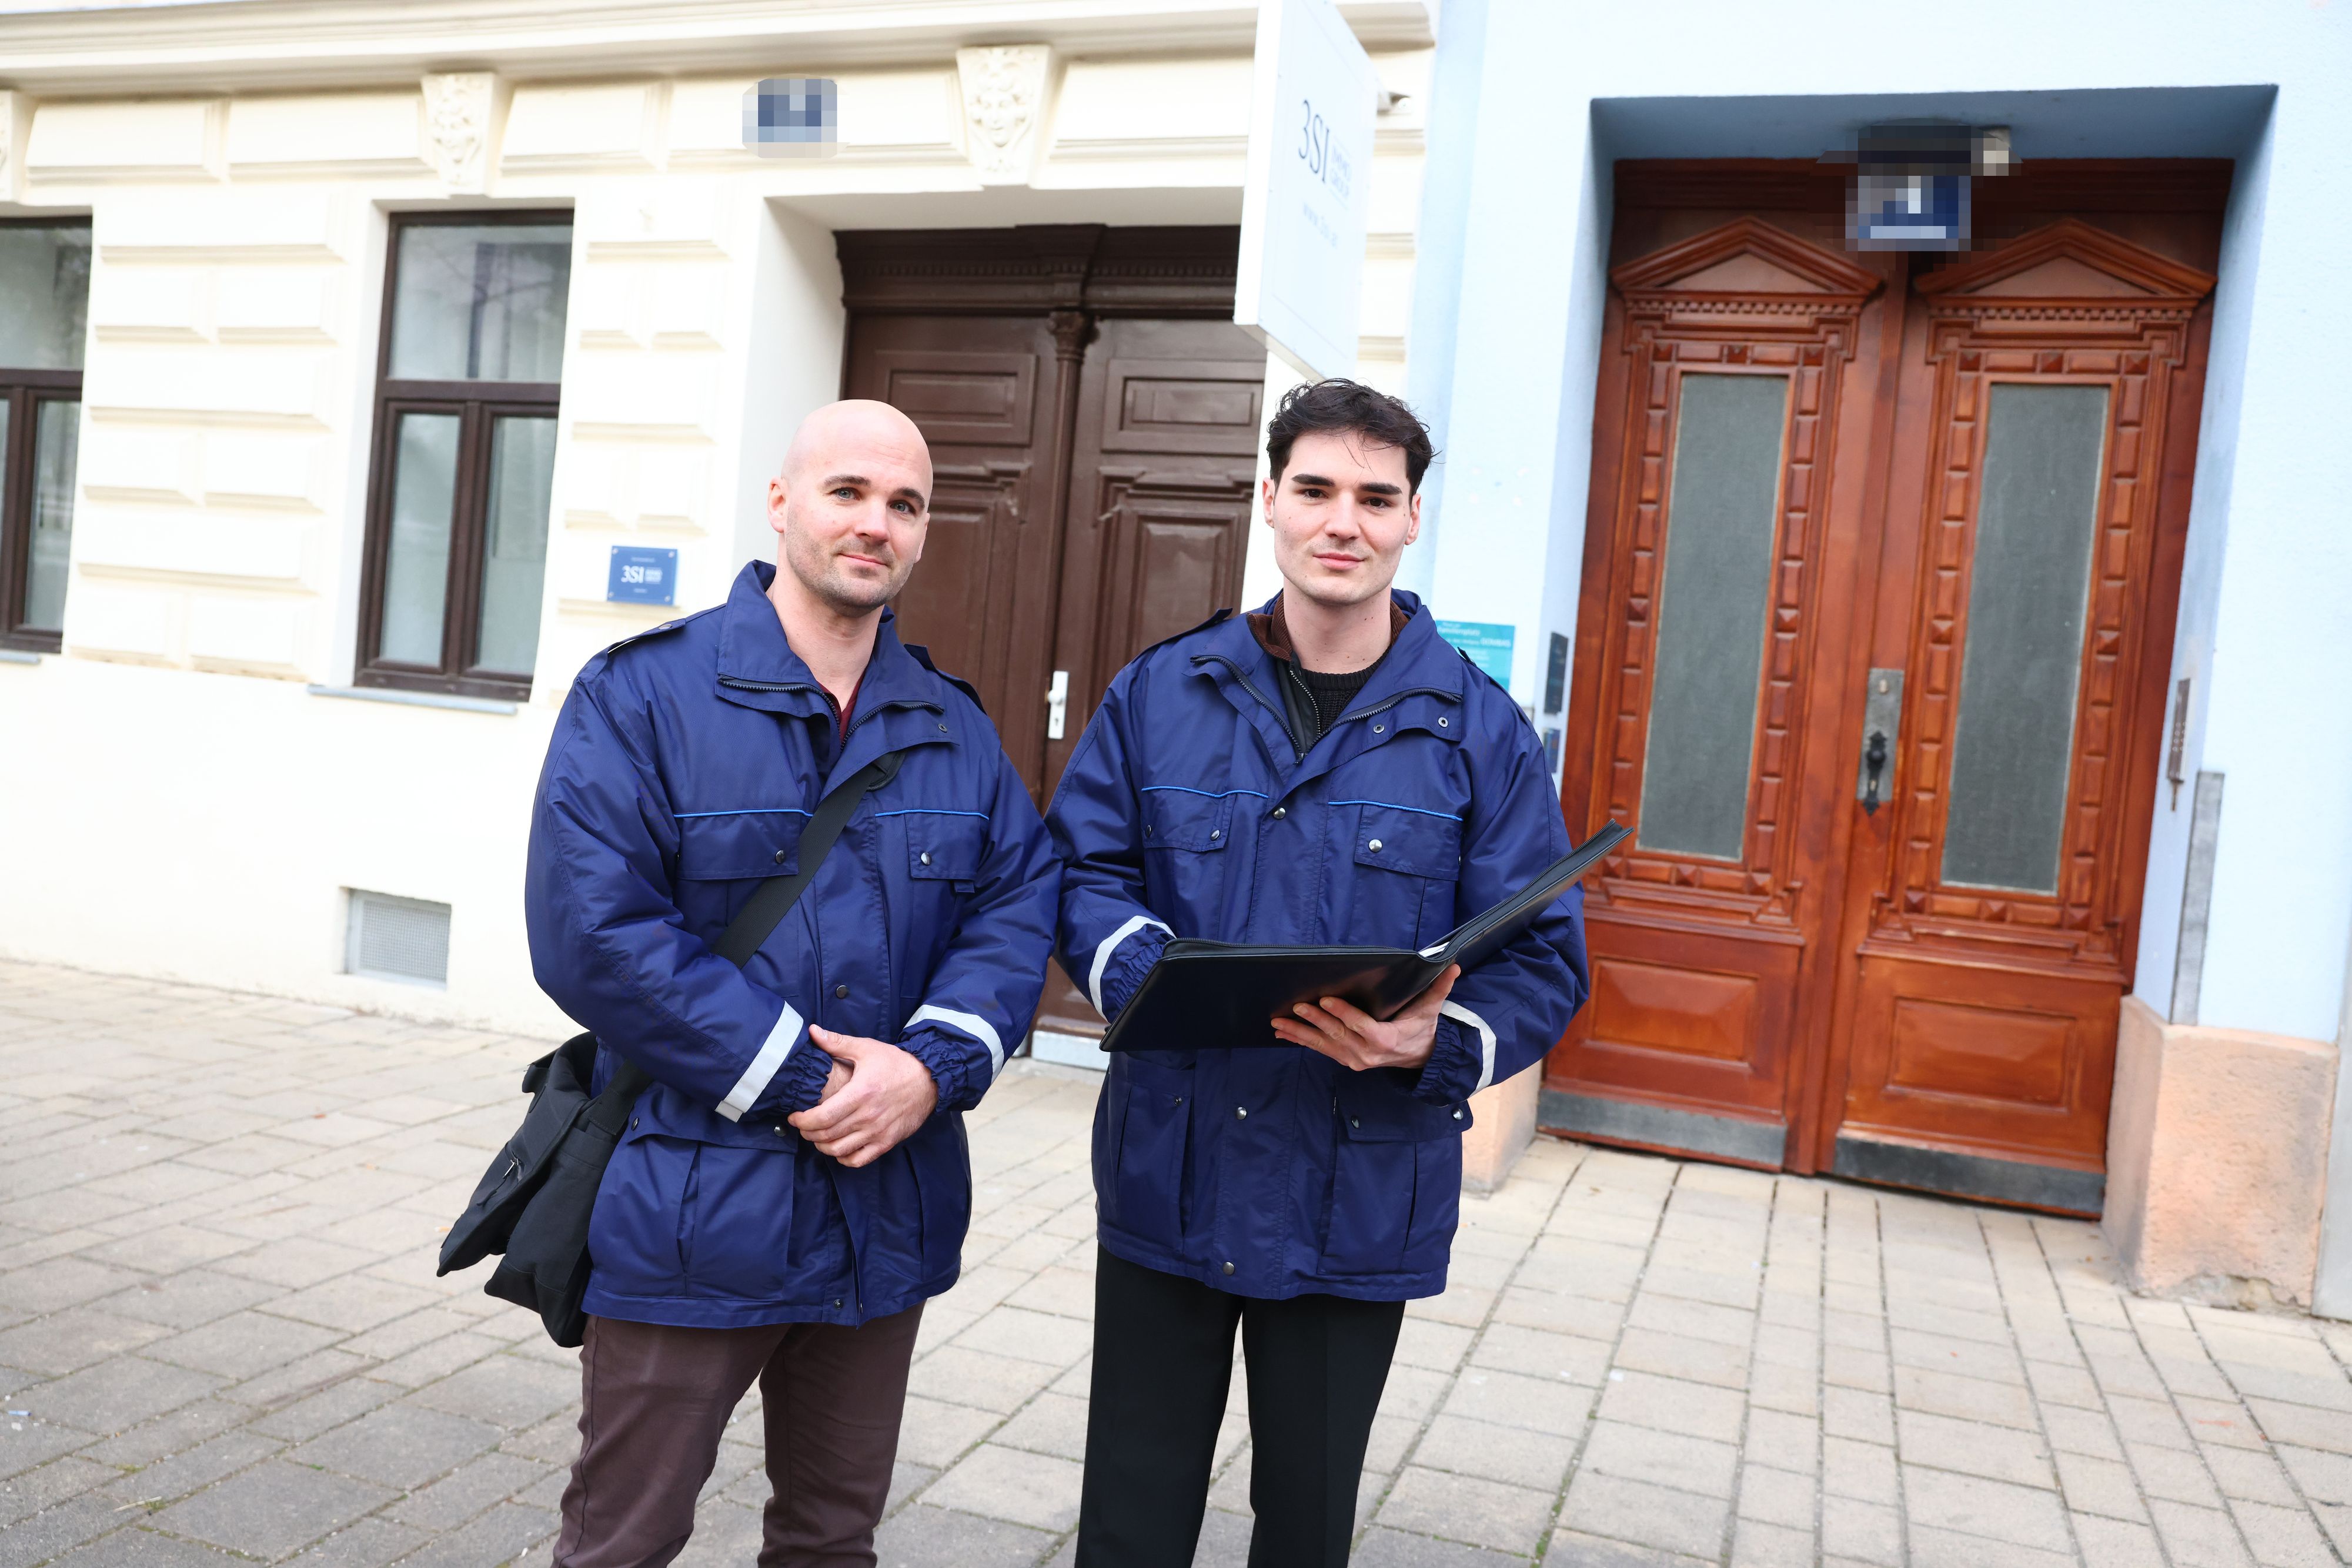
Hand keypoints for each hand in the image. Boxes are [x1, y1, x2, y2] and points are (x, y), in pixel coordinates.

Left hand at [787, 1027, 938, 1166]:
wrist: (929, 1079)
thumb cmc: (896, 1063)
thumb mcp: (866, 1048)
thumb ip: (837, 1043)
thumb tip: (812, 1031)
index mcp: (860, 1093)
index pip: (823, 1117)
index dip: (802, 1121)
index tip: (794, 1117)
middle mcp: (868, 1116)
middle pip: (827, 1135)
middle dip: (807, 1133)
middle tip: (802, 1126)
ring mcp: (878, 1131)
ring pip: (839, 1150)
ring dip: (822, 1146)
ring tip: (817, 1136)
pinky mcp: (887, 1142)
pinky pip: (859, 1160)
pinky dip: (843, 1158)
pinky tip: (838, 1148)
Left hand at [1271, 965, 1459, 1071]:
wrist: (1420, 1057)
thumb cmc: (1422, 1028)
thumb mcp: (1431, 1009)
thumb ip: (1439, 987)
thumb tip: (1452, 965)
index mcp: (1388, 1039)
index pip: (1363, 1026)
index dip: (1344, 1014)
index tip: (1326, 1001)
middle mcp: (1368, 1053)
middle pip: (1339, 1035)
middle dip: (1316, 1021)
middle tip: (1297, 1006)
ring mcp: (1356, 1059)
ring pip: (1325, 1045)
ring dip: (1301, 1033)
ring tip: (1279, 1023)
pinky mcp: (1347, 1060)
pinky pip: (1322, 1050)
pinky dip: (1302, 1041)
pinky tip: (1284, 1033)